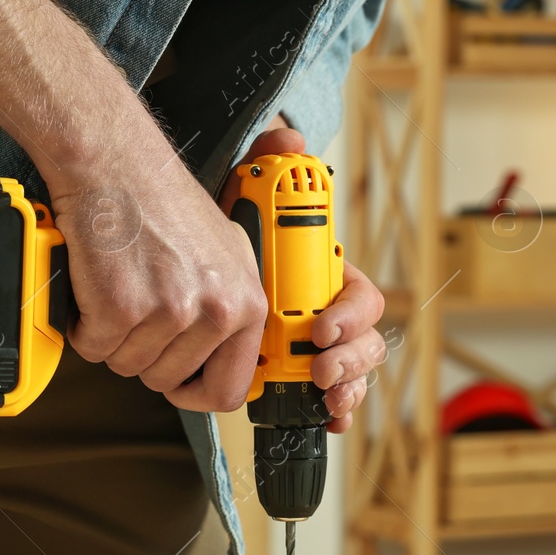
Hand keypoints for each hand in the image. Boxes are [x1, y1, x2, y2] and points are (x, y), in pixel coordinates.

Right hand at [48, 144, 267, 413]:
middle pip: (166, 380)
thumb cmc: (161, 199)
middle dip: (141, 352)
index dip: (194, 393)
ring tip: (117, 286)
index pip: (229, 389)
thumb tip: (224, 358)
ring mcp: (170, 310)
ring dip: (111, 336)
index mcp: (246, 302)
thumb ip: (227, 307)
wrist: (115, 161)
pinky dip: (83, 324)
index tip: (177, 384)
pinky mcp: (122, 306)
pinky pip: (93, 347)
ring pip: (126, 364)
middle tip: (134, 307)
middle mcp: (215, 310)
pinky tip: (95, 285)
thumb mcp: (223, 253)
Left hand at [223, 126, 385, 433]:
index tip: (323, 325)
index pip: (362, 297)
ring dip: (345, 386)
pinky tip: (326, 418)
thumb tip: (287, 136)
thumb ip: (264, 161)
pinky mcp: (300, 376)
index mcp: (327, 276)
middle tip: (319, 365)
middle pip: (365, 342)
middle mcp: (330, 313)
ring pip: (353, 374)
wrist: (190, 271)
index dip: (350, 315)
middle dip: (350, 359)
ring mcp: (319, 348)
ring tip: (321, 392)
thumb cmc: (225, 238)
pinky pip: (328, 398)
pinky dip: (333, 410)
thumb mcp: (241, 195)